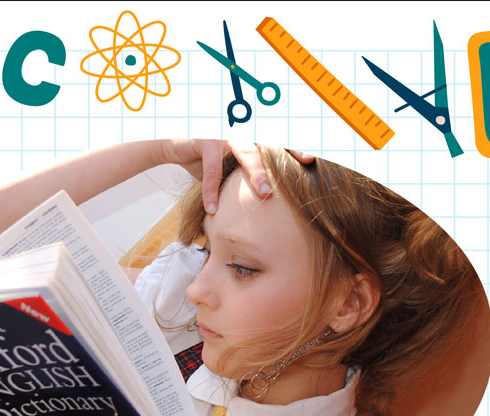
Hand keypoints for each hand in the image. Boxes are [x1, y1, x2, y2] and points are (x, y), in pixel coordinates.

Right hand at [159, 139, 314, 214]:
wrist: (174, 145)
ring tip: (266, 194)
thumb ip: (249, 175)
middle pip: (271, 142)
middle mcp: (244, 131)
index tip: (315, 156)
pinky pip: (211, 169)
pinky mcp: (205, 141)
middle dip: (289, 152)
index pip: (281, 140)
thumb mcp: (231, 166)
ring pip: (246, 152)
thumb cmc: (208, 157)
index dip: (298, 145)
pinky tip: (212, 210)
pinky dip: (211, 191)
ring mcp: (225, 134)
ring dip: (257, 172)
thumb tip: (272, 201)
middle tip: (307, 162)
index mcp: (254, 136)